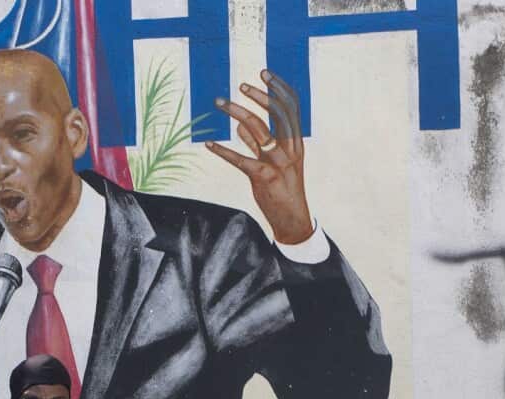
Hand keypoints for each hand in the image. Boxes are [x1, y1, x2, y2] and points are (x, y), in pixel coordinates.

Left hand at [206, 69, 314, 244]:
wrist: (292, 218)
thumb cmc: (283, 189)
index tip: (264, 74)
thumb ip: (257, 144)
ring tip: (221, 103)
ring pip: (258, 131)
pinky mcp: (263, 178)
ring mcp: (278, 163)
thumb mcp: (274, 163)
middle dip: (258, 96)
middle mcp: (290, 149)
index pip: (291, 108)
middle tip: (241, 85)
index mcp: (296, 142)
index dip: (278, 88)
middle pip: (276, 114)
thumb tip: (240, 126)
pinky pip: (240, 160)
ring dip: (237, 113)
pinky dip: (223, 151)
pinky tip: (209, 144)